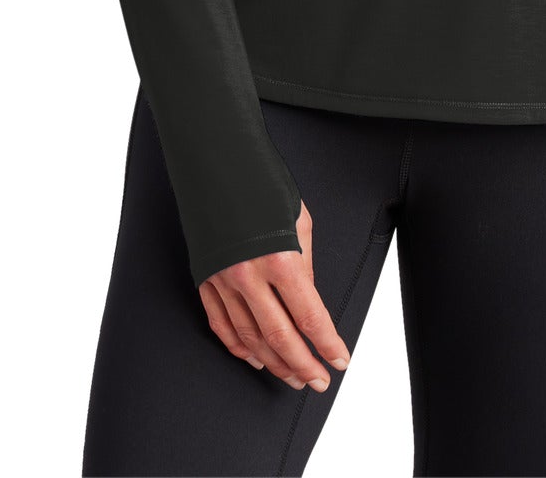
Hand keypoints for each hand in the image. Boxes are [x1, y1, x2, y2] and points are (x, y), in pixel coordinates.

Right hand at [198, 198, 352, 390]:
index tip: (340, 359)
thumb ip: (304, 265)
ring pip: (251, 338)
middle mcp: (249, 275)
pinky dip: (239, 347)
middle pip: (280, 337)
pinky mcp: (205, 280)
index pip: (309, 316)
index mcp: (279, 259)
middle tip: (319, 381)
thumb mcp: (298, 221)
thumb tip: (308, 303)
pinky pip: (222, 325)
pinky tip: (256, 358)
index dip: (327, 344)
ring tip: (293, 376)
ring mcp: (223, 281)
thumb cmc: (263, 186)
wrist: (217, 164)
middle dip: (303, 365)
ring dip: (275, 363)